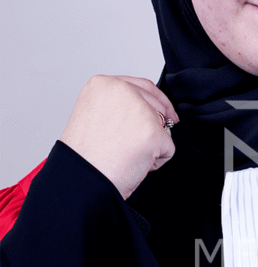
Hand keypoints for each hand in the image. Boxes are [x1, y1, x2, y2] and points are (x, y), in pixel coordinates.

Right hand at [60, 75, 178, 198]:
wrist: (81, 182)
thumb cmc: (85, 157)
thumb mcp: (95, 115)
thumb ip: (121, 104)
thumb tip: (149, 106)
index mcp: (103, 84)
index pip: (144, 86)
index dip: (158, 101)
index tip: (167, 111)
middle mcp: (122, 91)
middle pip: (157, 106)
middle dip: (155, 126)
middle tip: (131, 145)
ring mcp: (140, 111)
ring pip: (164, 126)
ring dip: (152, 144)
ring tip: (124, 154)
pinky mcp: (153, 133)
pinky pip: (168, 148)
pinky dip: (156, 161)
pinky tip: (133, 163)